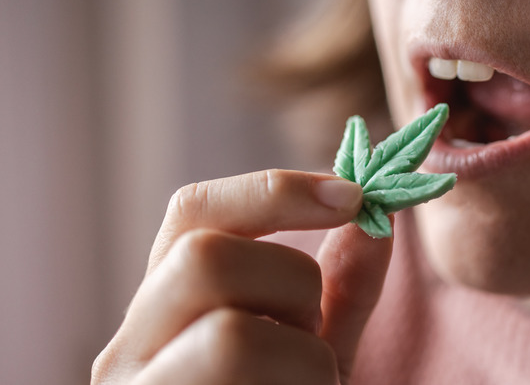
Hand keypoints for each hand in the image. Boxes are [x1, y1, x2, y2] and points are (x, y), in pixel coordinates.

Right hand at [91, 169, 392, 384]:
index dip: (276, 189)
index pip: (194, 213)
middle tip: (311, 333)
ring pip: (231, 336)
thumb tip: (380, 221)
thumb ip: (341, 291)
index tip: (354, 195)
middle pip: (206, 258)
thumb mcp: (310, 349)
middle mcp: (129, 350)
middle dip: (292, 286)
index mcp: (164, 309)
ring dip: (303, 360)